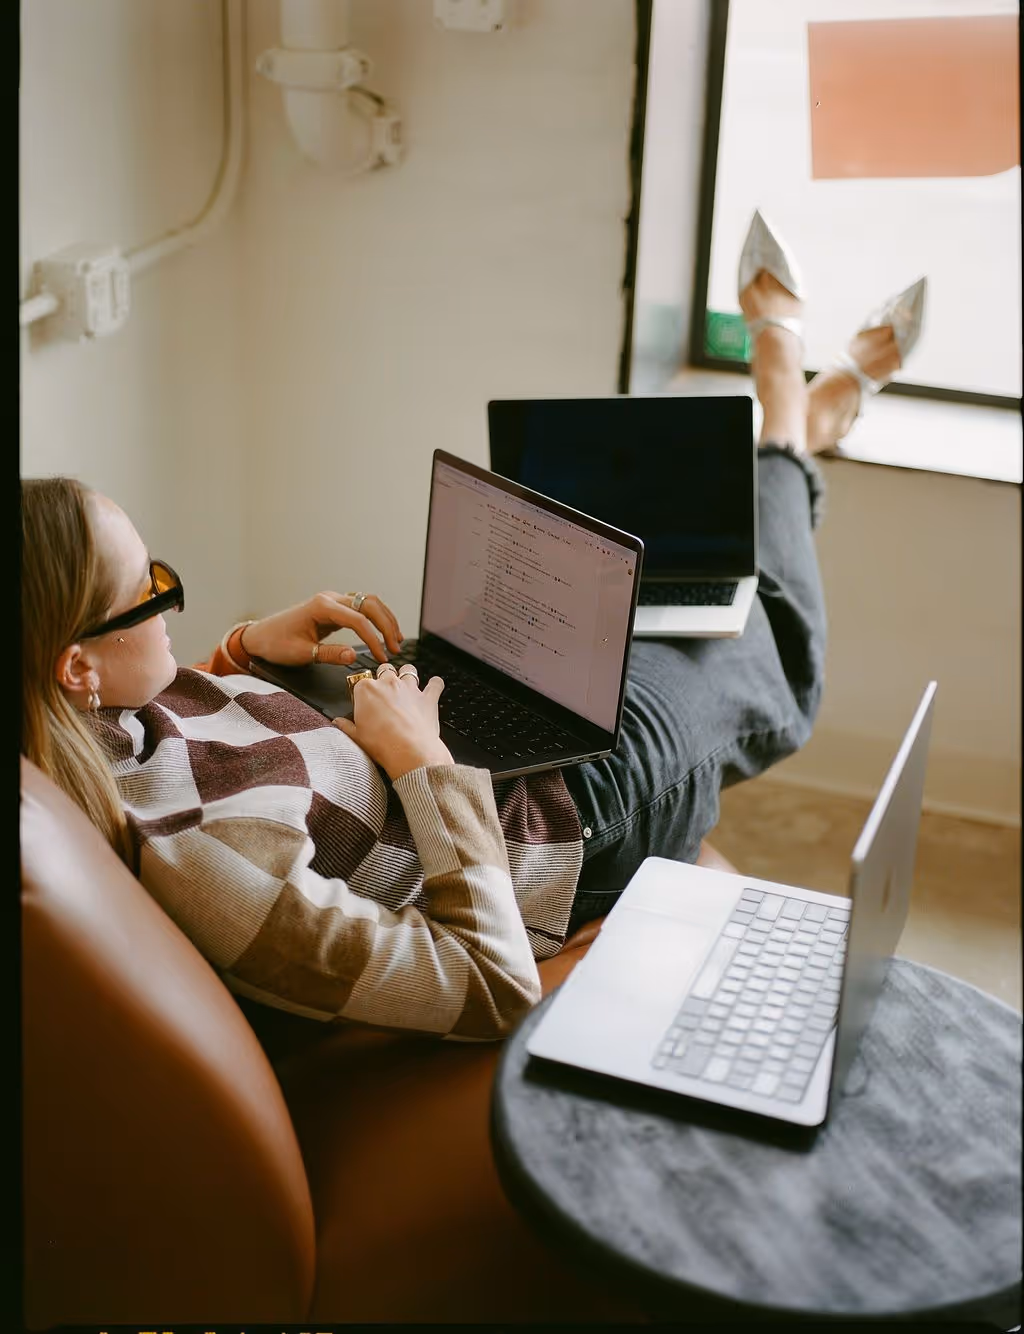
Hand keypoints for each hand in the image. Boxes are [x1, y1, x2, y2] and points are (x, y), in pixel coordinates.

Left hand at [241, 591, 402, 666]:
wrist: (260, 636)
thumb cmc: (276, 644)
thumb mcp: (301, 653)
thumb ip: (329, 654)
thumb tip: (353, 656)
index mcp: (321, 607)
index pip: (358, 621)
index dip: (373, 640)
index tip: (381, 657)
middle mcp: (330, 599)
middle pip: (370, 605)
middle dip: (386, 625)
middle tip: (396, 648)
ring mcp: (333, 602)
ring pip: (369, 603)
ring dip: (385, 620)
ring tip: (396, 640)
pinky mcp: (334, 609)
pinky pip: (361, 609)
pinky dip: (376, 619)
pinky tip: (384, 633)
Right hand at [334, 666, 452, 779]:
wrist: (409, 751)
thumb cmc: (382, 744)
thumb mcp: (356, 737)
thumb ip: (346, 726)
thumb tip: (338, 722)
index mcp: (367, 690)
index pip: (360, 682)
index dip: (362, 692)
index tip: (363, 701)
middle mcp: (388, 683)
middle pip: (384, 671)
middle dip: (383, 677)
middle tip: (384, 691)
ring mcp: (409, 689)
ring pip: (408, 670)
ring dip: (407, 674)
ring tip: (405, 683)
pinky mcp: (427, 698)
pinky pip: (435, 684)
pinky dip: (435, 684)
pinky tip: (434, 685)